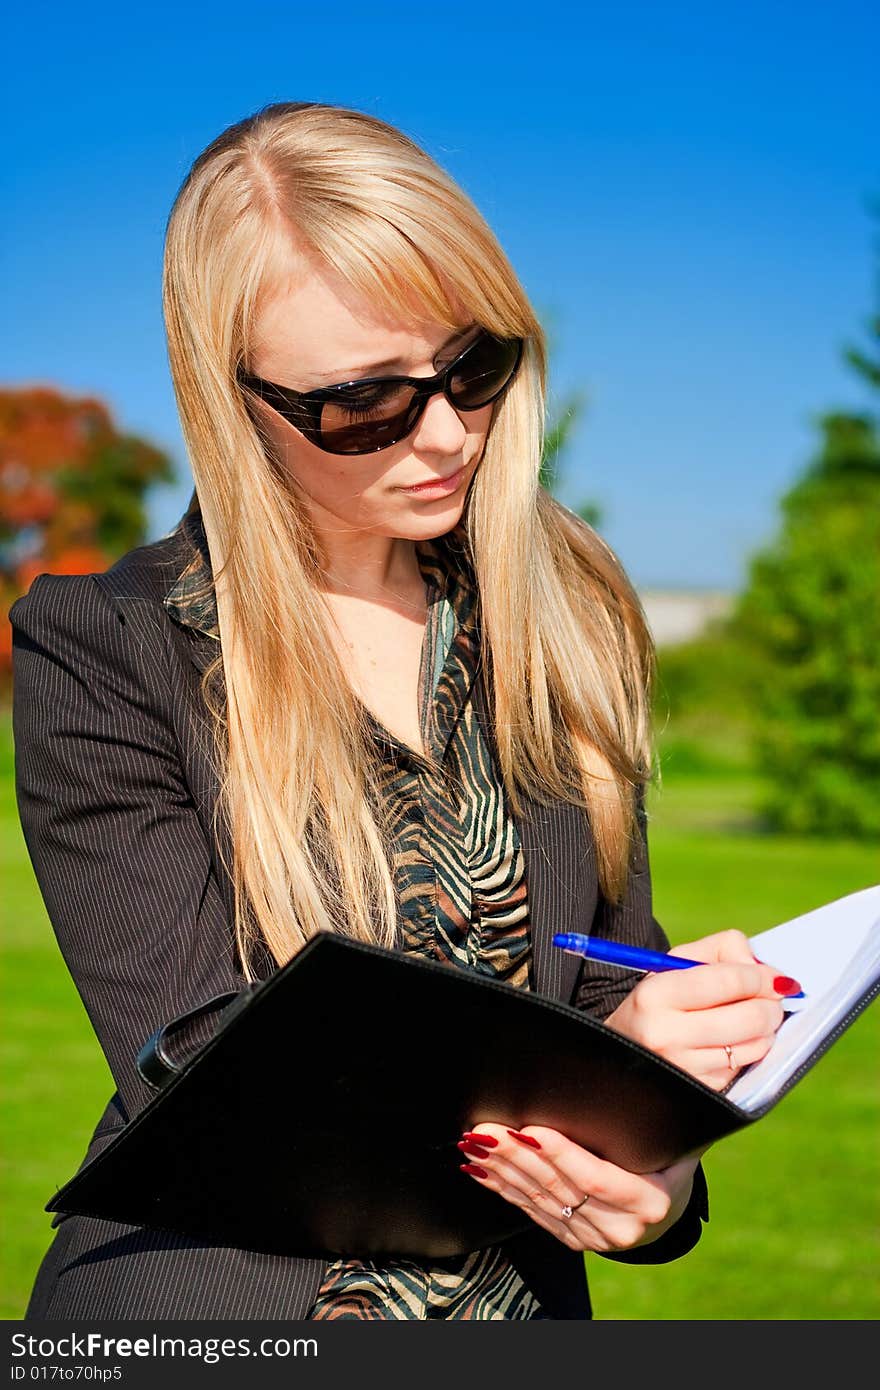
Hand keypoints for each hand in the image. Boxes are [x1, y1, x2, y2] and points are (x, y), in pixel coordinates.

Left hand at [457, 1123, 699, 1253]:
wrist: (667, 1216)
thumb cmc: (669, 1165)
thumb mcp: (677, 1146)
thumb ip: (661, 1124)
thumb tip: (656, 1081)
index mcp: (651, 1201)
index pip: (598, 1178)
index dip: (562, 1155)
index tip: (530, 1130)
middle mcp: (622, 1227)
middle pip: (560, 1188)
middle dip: (517, 1157)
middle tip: (486, 1130)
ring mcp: (595, 1237)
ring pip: (540, 1201)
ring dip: (502, 1172)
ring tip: (474, 1145)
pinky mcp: (572, 1240)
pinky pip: (533, 1214)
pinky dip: (504, 1190)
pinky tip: (481, 1172)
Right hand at [604, 929, 798, 1090]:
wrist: (624, 1047)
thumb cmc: (660, 999)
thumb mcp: (676, 962)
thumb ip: (724, 950)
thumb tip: (771, 975)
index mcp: (656, 994)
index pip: (729, 980)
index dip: (761, 977)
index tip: (773, 978)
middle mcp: (665, 1034)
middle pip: (749, 1017)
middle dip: (771, 1006)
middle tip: (772, 999)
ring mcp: (683, 1068)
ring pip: (754, 1046)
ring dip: (766, 1030)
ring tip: (754, 1019)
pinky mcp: (699, 1091)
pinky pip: (744, 1068)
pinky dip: (748, 1052)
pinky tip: (734, 1042)